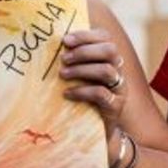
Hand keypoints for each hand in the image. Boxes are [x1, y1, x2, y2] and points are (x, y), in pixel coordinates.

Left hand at [59, 28, 127, 142]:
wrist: (93, 132)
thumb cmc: (80, 99)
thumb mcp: (76, 76)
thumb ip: (70, 60)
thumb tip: (49, 45)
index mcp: (109, 60)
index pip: (105, 38)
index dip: (86, 35)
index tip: (65, 40)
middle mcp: (118, 71)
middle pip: (110, 50)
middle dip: (85, 51)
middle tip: (63, 59)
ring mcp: (119, 89)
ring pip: (107, 70)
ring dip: (81, 70)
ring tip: (62, 75)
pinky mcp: (115, 107)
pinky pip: (101, 94)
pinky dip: (81, 91)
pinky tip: (67, 94)